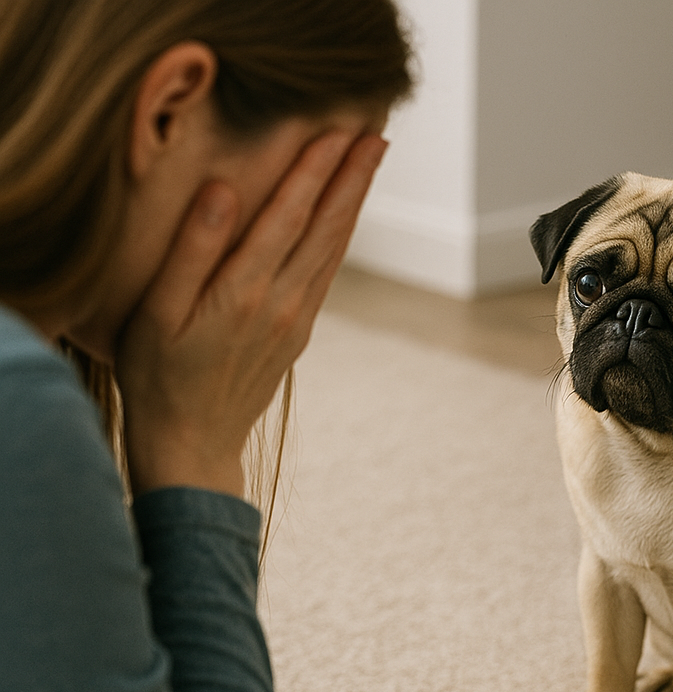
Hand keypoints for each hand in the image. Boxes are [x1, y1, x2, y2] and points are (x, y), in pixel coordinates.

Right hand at [115, 130, 387, 496]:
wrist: (192, 443)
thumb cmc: (159, 377)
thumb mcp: (159, 312)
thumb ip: (192, 249)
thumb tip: (224, 190)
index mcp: (244, 292)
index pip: (288, 216)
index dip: (315, 170)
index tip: (339, 131)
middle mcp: (281, 304)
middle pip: (326, 229)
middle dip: (352, 178)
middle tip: (378, 136)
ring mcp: (294, 322)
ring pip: (332, 251)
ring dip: (353, 204)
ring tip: (370, 166)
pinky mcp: (296, 335)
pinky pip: (325, 276)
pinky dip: (339, 239)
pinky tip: (342, 221)